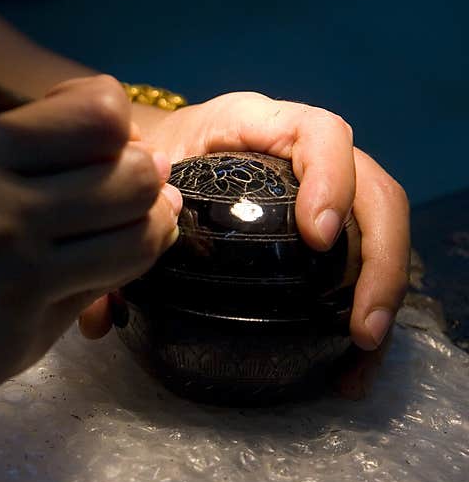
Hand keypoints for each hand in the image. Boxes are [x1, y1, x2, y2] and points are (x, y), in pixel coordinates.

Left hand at [79, 91, 409, 352]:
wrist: (150, 153)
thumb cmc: (145, 158)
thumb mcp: (132, 179)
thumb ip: (115, 236)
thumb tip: (97, 321)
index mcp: (252, 124)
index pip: (316, 132)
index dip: (330, 178)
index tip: (319, 237)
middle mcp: (299, 149)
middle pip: (373, 187)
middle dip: (379, 258)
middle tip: (361, 326)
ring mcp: (319, 184)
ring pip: (380, 225)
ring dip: (383, 288)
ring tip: (364, 347)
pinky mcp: (322, 221)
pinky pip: (363, 254)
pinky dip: (365, 301)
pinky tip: (352, 357)